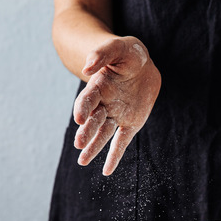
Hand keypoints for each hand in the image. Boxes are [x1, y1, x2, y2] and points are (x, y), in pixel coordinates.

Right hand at [73, 36, 160, 174]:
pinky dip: (115, 156)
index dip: (83, 107)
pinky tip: (107, 172)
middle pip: (94, 120)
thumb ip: (102, 54)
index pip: (88, 99)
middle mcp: (104, 104)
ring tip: (83, 161)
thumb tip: (88, 68)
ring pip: (103, 134)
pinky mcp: (130, 124)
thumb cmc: (127, 53)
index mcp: (98, 86)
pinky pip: (121, 142)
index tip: (79, 118)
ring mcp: (116, 115)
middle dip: (86, 131)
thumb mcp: (118, 48)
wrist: (141, 65)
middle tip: (79, 144)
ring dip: (94, 147)